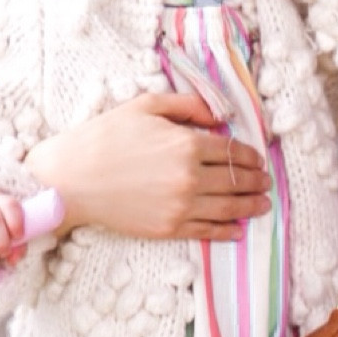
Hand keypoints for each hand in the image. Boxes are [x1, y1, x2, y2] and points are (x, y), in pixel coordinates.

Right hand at [25, 93, 269, 238]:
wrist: (70, 179)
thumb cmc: (104, 137)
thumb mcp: (145, 106)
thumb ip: (186, 105)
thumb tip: (217, 114)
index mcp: (188, 144)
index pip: (233, 151)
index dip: (251, 156)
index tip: (259, 160)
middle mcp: (190, 177)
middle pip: (237, 180)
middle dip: (257, 182)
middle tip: (267, 183)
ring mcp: (180, 206)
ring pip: (229, 207)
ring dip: (251, 206)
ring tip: (263, 205)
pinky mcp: (168, 228)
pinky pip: (207, 231)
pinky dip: (227, 230)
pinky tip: (237, 229)